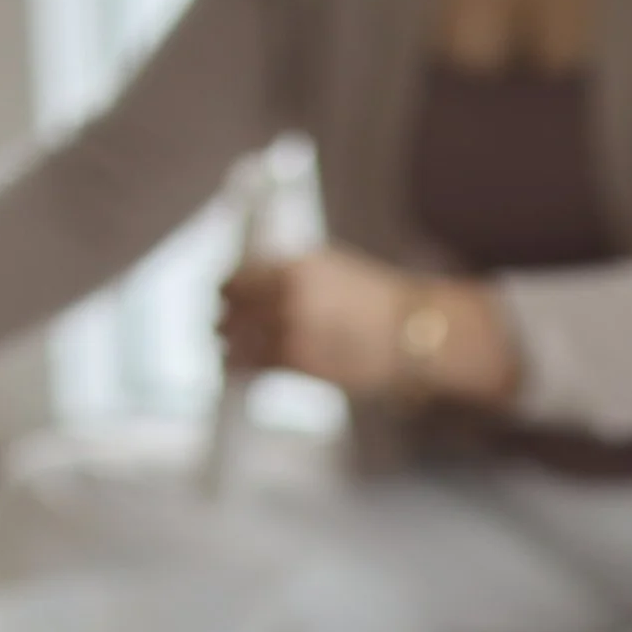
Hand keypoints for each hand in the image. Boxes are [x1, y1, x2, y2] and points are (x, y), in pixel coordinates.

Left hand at [217, 246, 516, 406]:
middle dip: (223, 318)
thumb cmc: (374, 297)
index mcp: (292, 266)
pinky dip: (240, 366)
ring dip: (228, 344)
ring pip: (234, 342)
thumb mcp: (328, 265)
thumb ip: (285, 270)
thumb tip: (250, 279)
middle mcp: (285, 296)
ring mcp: (290, 331)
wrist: (410, 332)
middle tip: (221, 324)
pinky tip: (239, 365)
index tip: (223, 296)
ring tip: (227, 347)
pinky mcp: (299, 364)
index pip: (235, 278)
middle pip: (228, 310)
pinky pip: (252, 367)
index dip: (225, 289)